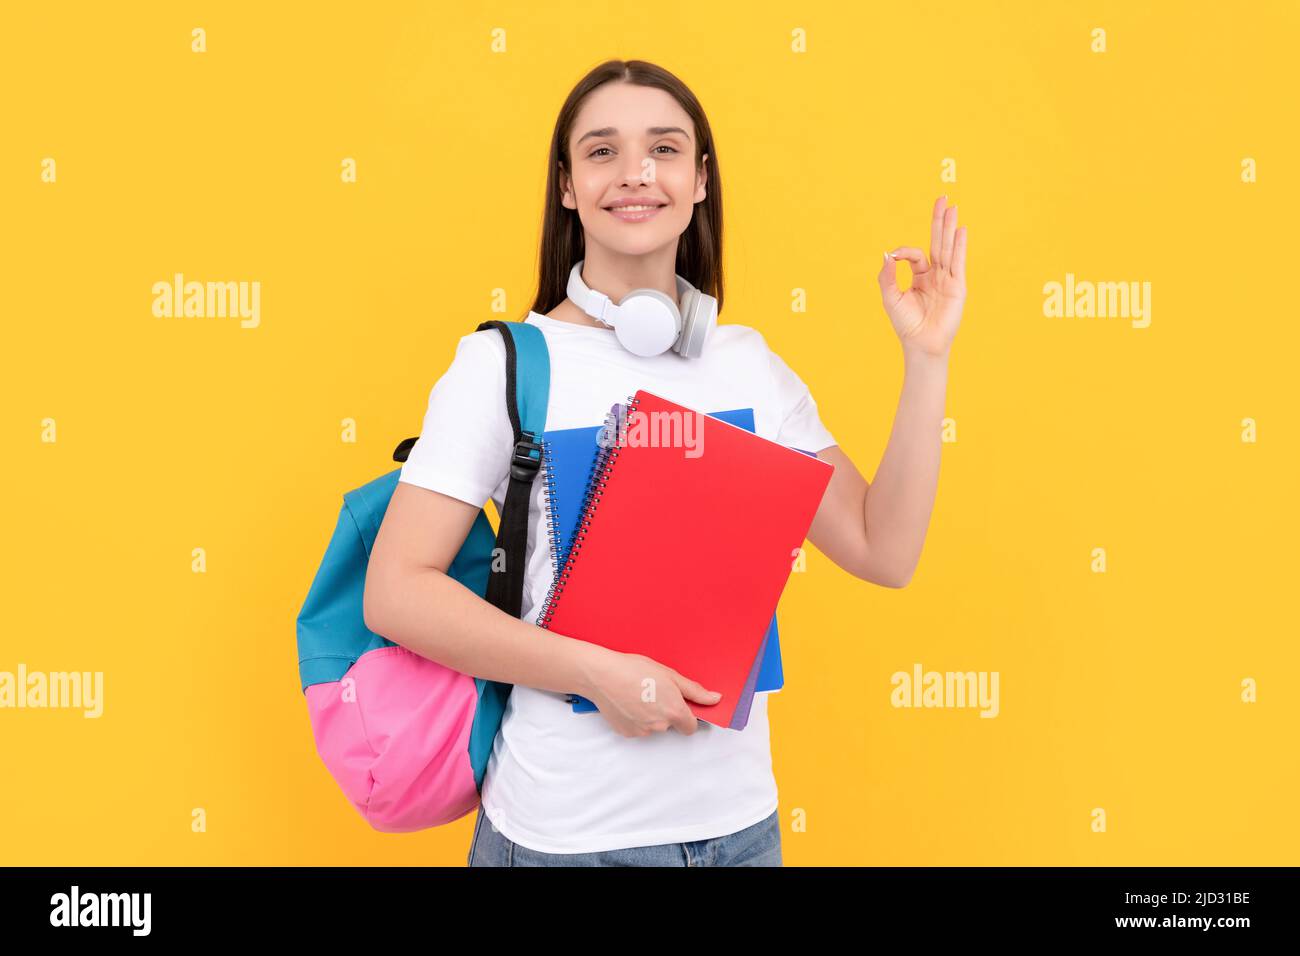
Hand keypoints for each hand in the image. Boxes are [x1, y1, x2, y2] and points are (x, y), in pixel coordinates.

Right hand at [576, 645, 720, 736]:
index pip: (691, 727)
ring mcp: (642, 731)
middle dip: (666, 711)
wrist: (602, 675)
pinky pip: (638, 728)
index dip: (687, 716)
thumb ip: (694, 691)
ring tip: (637, 694)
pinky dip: (635, 718)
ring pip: (653, 726)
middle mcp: (660, 726)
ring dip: (650, 715)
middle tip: (654, 691)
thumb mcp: (669, 675)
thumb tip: (714, 699)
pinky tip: (627, 702)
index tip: (680, 705)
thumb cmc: (635, 670)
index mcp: (674, 711)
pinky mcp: (627, 733)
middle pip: (671, 724)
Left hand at [877, 195, 967, 358]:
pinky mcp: (957, 287)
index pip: (916, 255)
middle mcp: (936, 275)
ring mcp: (948, 280)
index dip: (904, 252)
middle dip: (939, 221)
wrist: (921, 344)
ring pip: (948, 248)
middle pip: (937, 242)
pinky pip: (958, 262)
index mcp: (920, 277)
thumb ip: (887, 276)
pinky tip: (961, 230)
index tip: (895, 257)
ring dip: (950, 227)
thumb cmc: (906, 325)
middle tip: (942, 198)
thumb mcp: (891, 298)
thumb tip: (887, 254)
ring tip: (953, 207)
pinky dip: (959, 246)